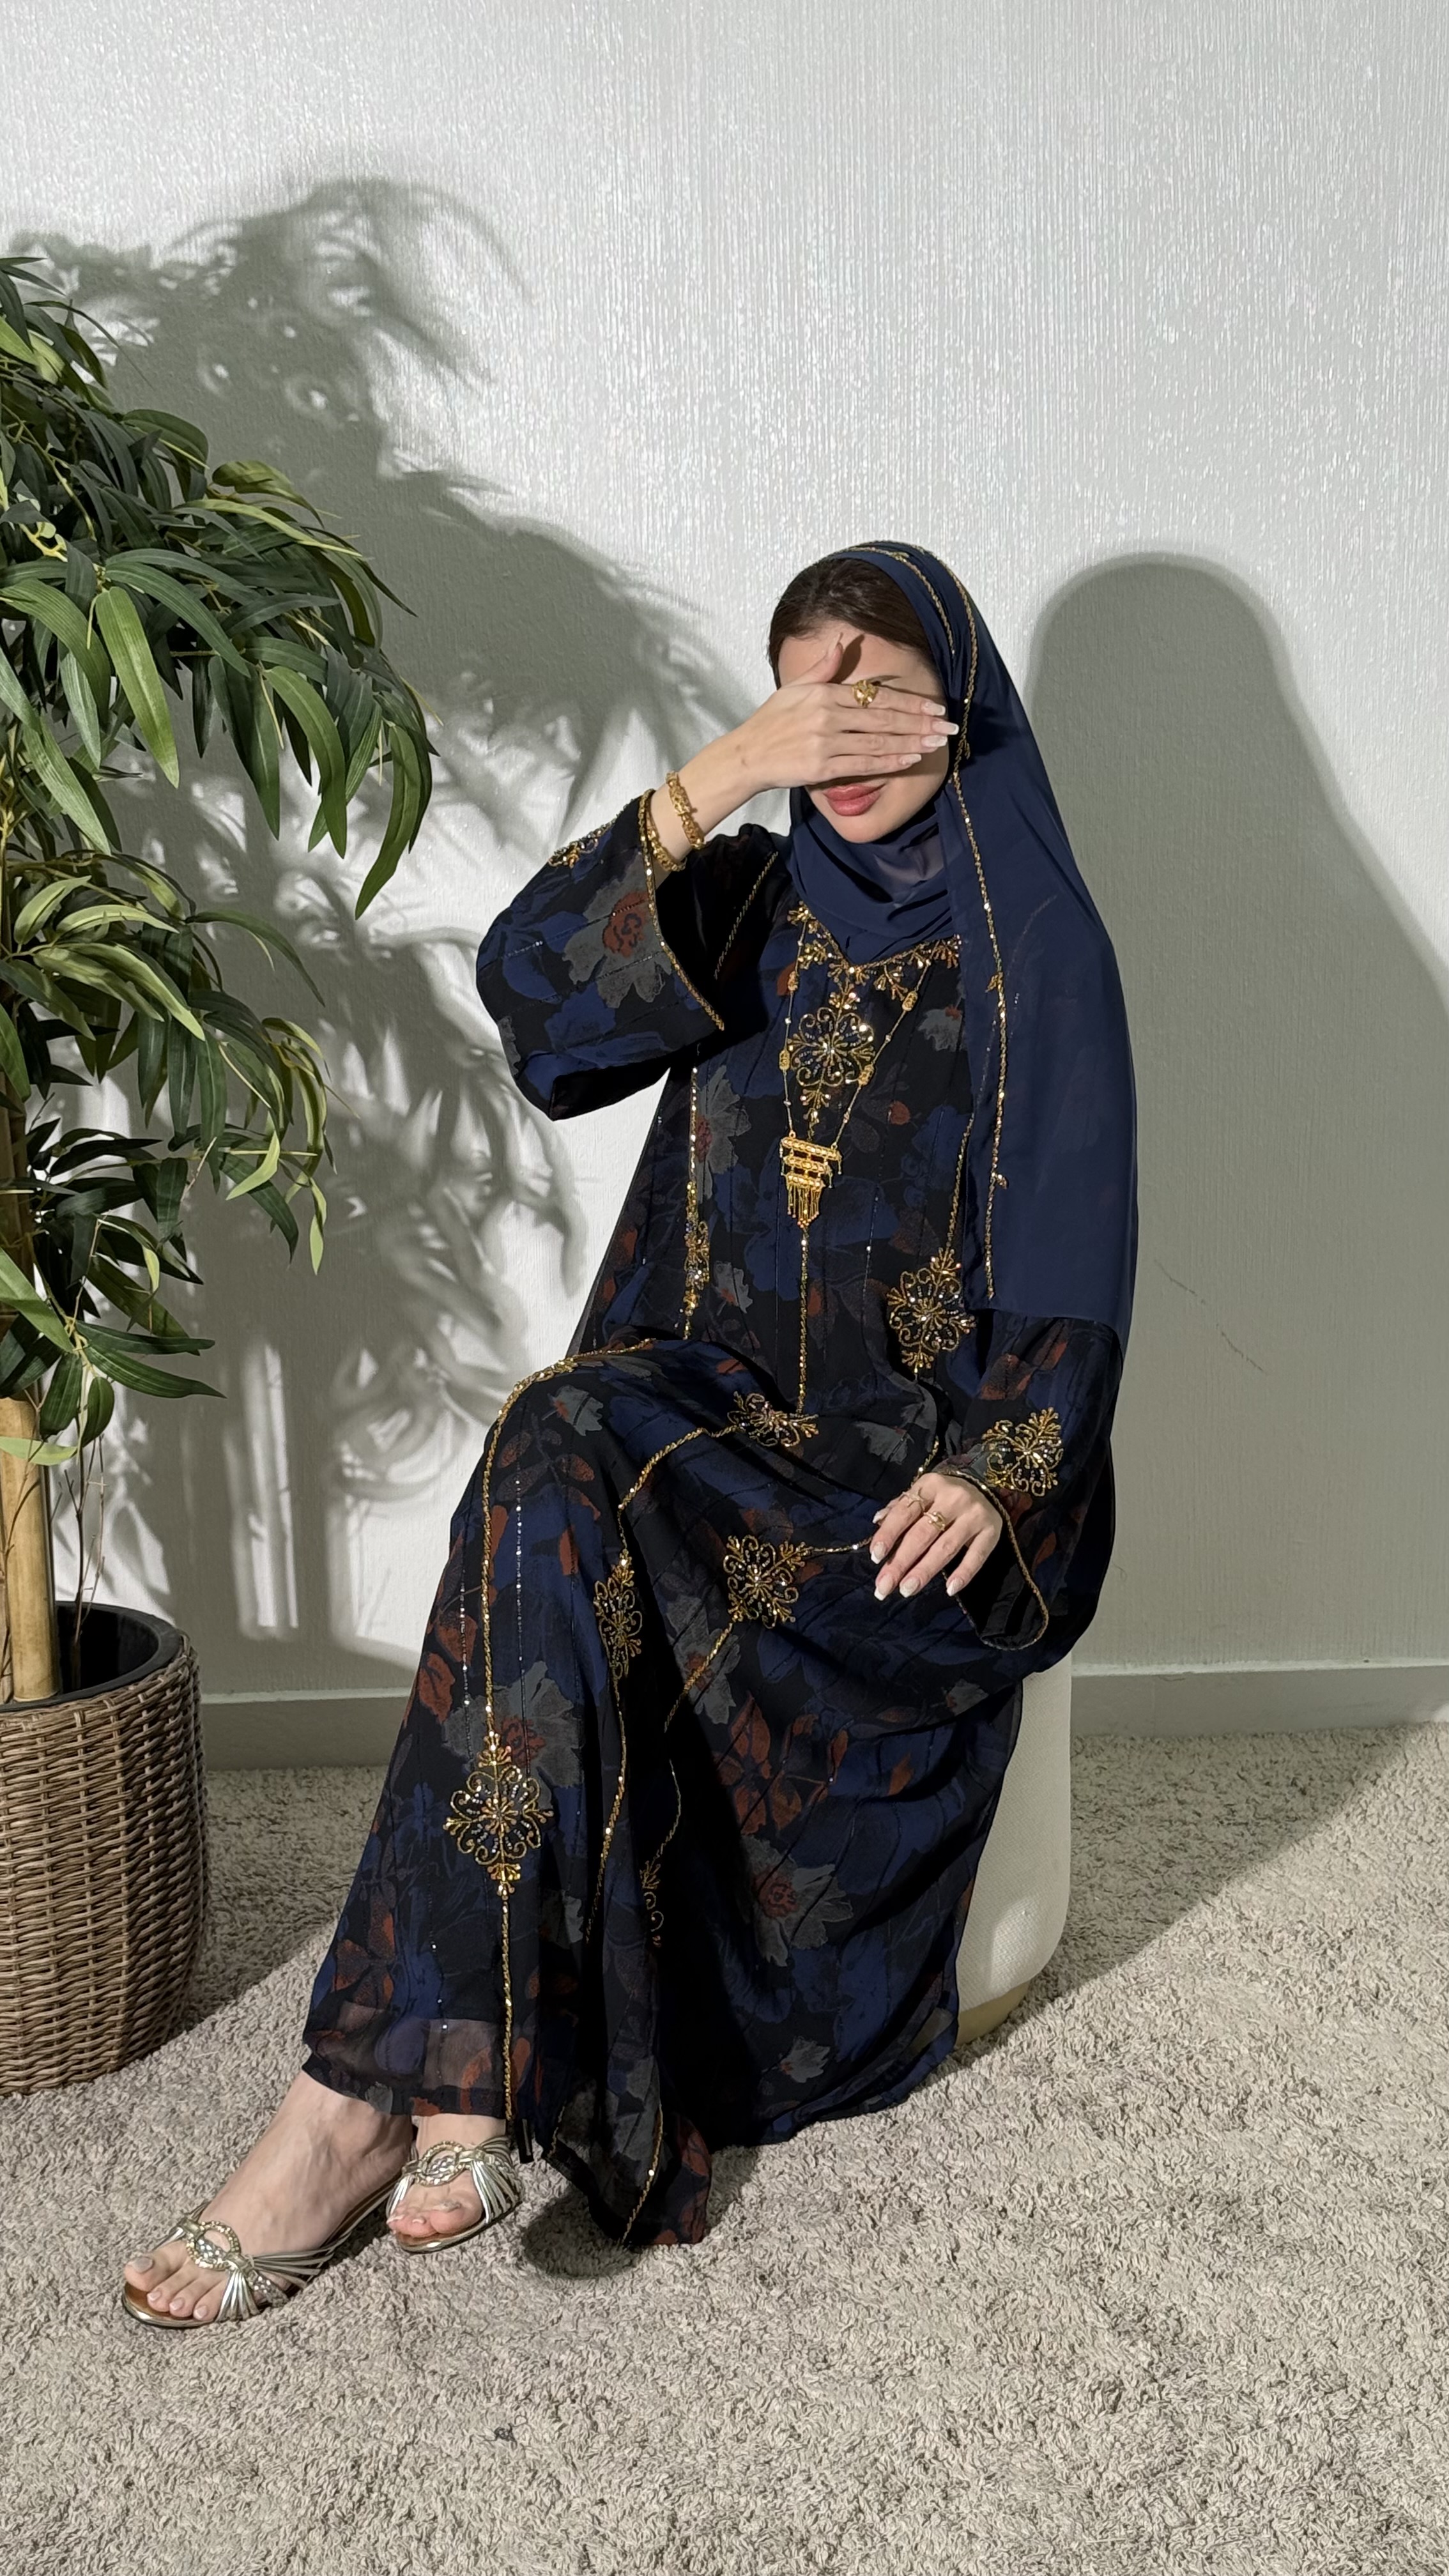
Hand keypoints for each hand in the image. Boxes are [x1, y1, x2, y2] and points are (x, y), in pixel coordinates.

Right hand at [731, 631, 955, 796]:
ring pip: (878, 741)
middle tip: (948, 726)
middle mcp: (828, 716)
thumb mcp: (794, 687)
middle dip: (920, 722)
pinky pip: (863, 764)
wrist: (746, 756)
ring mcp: (825, 742)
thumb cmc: (770, 721)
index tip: (934, 706)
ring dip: (911, 743)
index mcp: (825, 693)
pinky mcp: (821, 768)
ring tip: (936, 743)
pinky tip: (910, 760)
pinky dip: (888, 762)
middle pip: (884, 717)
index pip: (876, 695)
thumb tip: (844, 642)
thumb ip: (824, 667)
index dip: (909, 701)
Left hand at [869, 1470, 1003, 1603]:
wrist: (989, 1484)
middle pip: (922, 1534)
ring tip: (907, 1589)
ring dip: (924, 1571)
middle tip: (885, 1586)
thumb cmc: (945, 1495)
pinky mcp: (992, 1531)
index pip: (904, 1512)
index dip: (888, 1534)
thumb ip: (900, 1508)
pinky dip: (963, 1573)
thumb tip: (877, 1522)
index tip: (875, 1557)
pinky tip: (949, 1589)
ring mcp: (974, 1515)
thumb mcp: (923, 1493)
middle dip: (901, 1562)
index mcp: (930, 1486)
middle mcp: (953, 1499)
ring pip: (946, 1547)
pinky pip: (977, 1556)